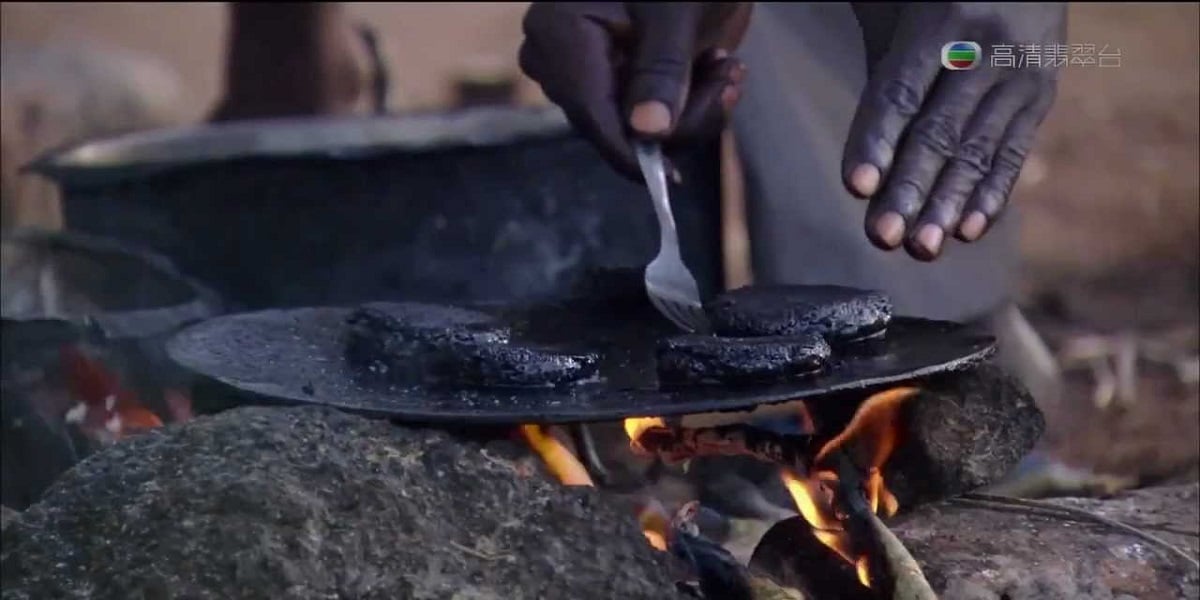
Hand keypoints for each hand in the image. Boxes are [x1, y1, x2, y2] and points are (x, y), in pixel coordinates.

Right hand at [519, 2, 752, 179]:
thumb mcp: (678, 10)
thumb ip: (664, 70)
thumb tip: (648, 132)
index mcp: (560, 30)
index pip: (591, 111)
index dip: (631, 152)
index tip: (670, 178)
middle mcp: (558, 57)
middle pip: (613, 126)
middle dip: (681, 116)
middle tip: (731, 77)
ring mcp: (581, 71)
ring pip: (633, 128)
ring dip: (692, 108)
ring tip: (727, 65)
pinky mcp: (608, 80)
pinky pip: (642, 117)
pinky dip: (686, 102)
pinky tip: (714, 67)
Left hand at [844, 3, 1066, 260]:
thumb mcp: (904, 7)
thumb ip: (885, 59)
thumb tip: (858, 143)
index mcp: (940, 20)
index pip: (901, 91)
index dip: (876, 141)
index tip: (856, 187)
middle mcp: (985, 48)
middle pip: (940, 130)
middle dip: (909, 188)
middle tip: (883, 238)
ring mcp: (1020, 73)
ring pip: (978, 149)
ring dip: (947, 204)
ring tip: (920, 249)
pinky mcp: (1042, 93)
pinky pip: (1014, 150)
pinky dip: (990, 193)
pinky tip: (967, 231)